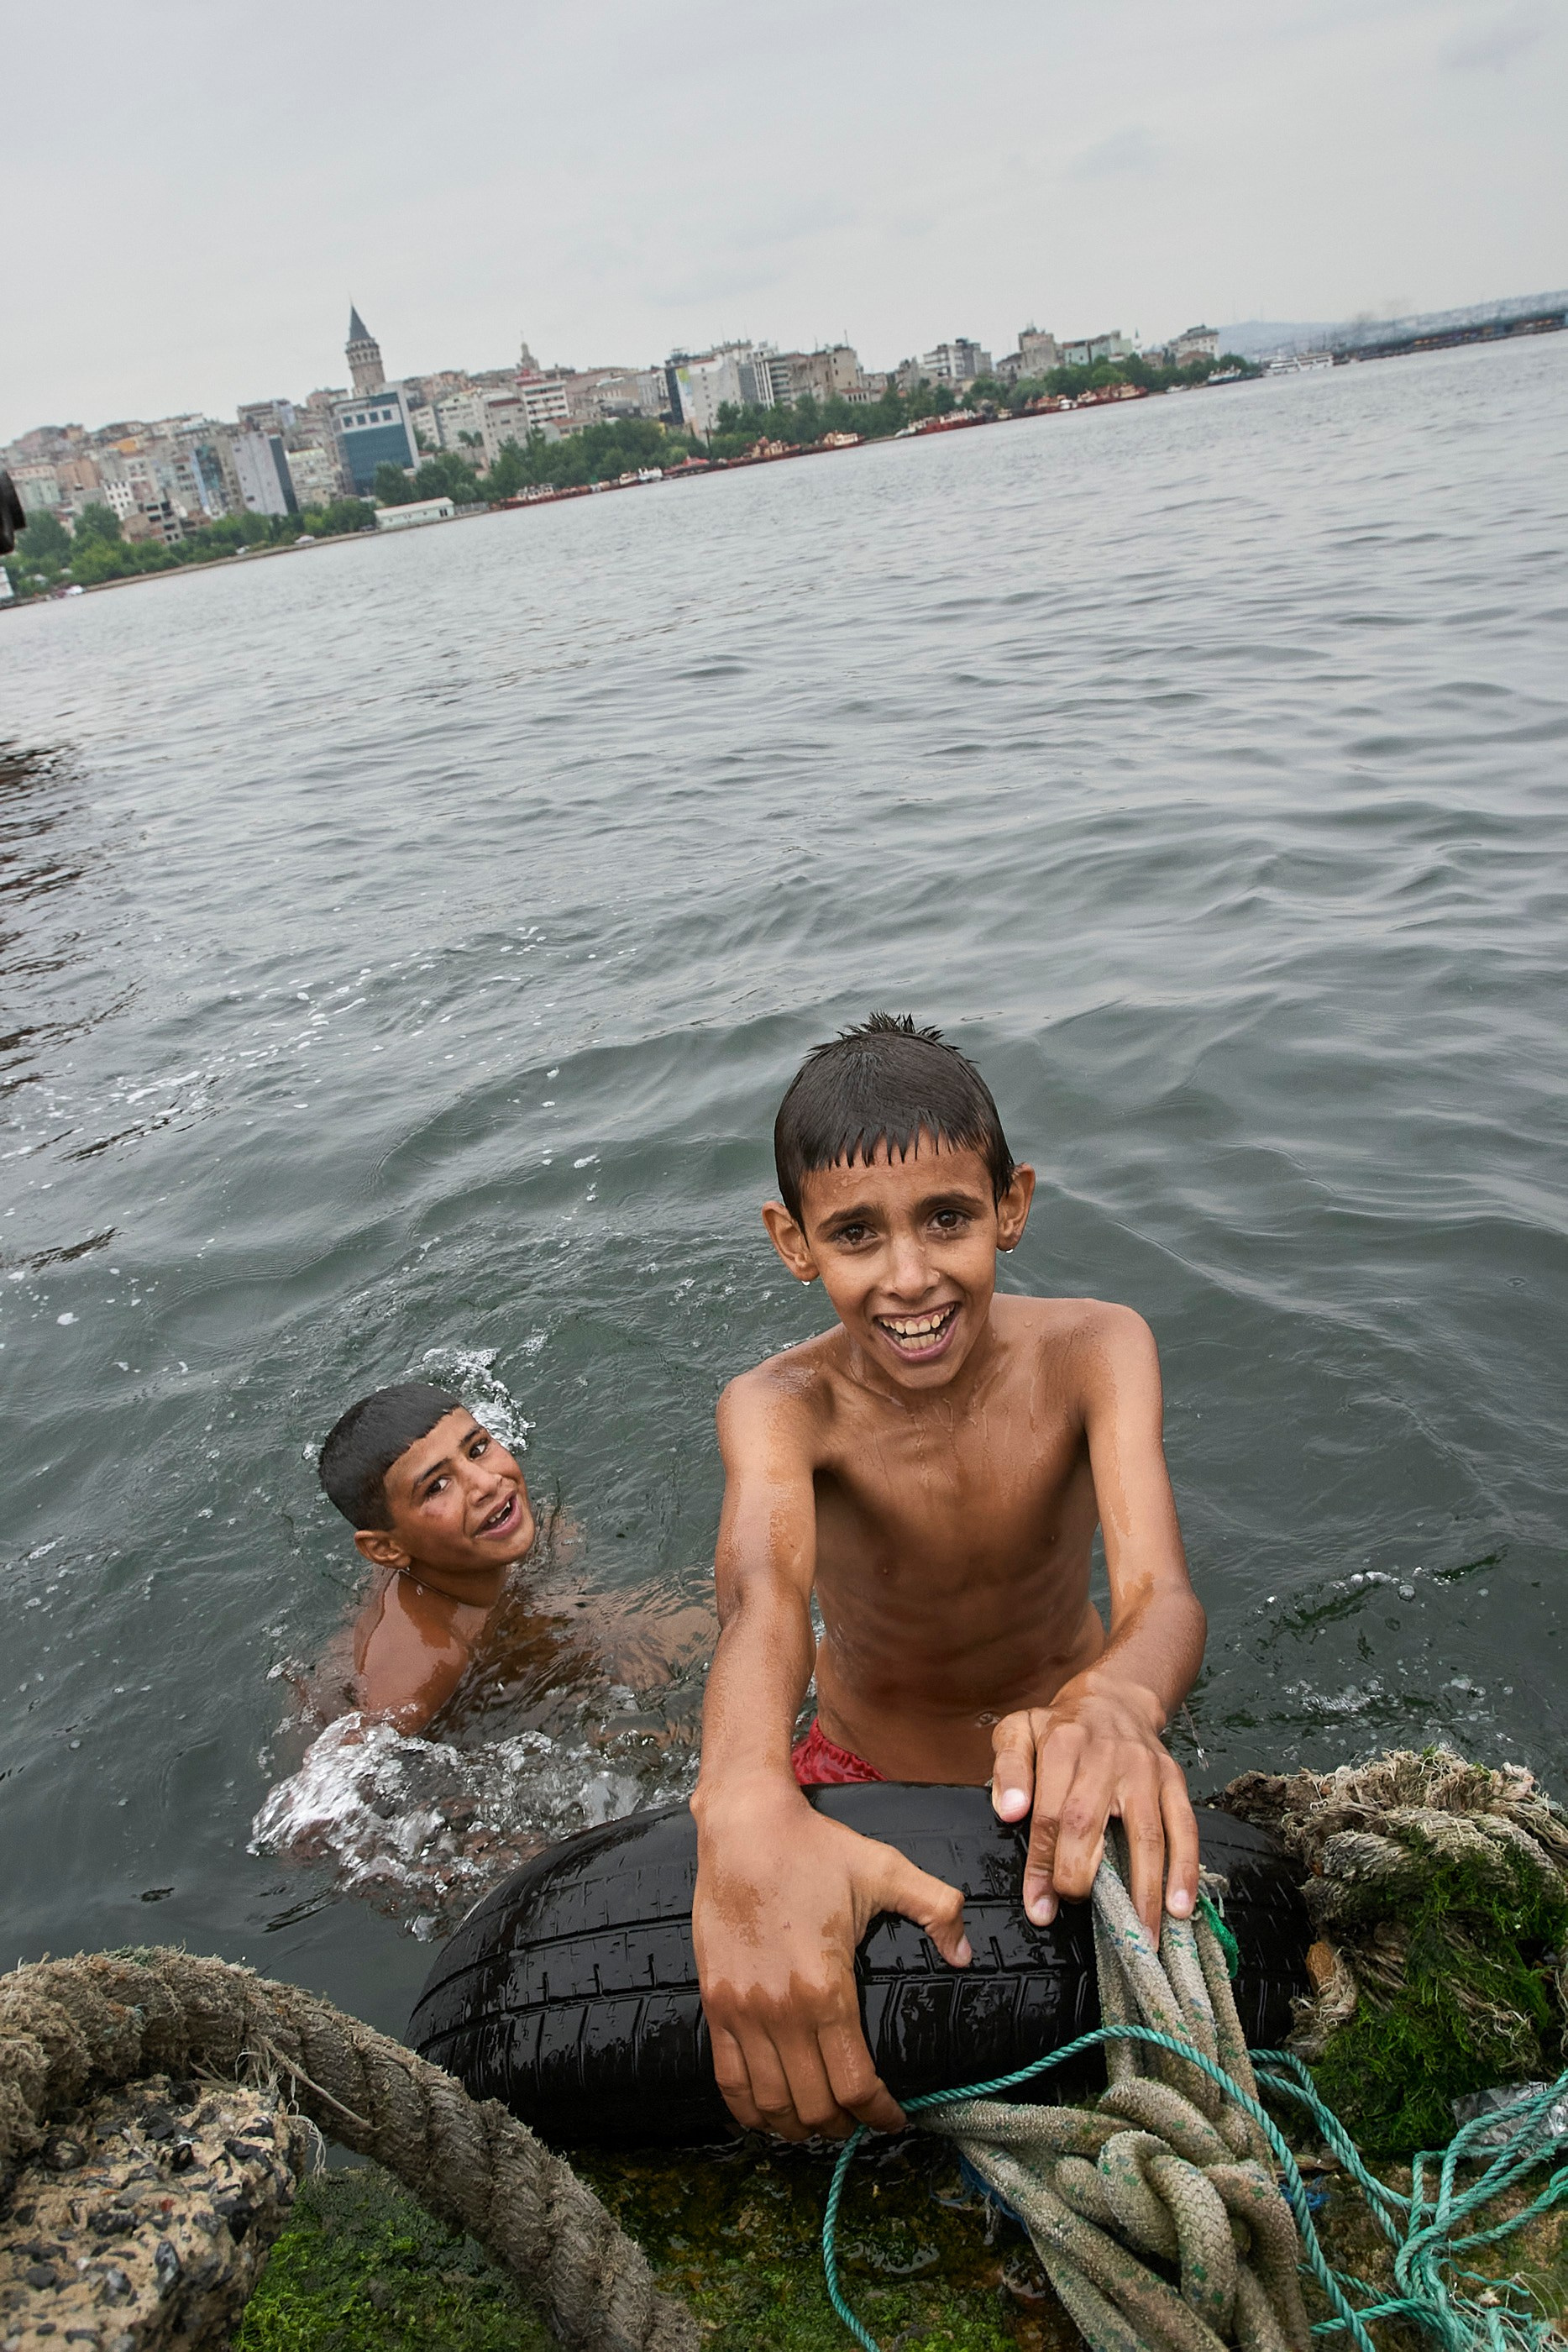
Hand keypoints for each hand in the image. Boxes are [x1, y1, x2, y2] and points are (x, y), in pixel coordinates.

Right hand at [693, 1784, 970, 2139]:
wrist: (744, 1826)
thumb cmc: (815, 1848)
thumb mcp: (885, 1870)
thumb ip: (937, 1909)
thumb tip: (965, 1954)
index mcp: (826, 1988)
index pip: (856, 2084)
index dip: (880, 2115)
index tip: (896, 2118)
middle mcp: (780, 2011)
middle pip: (814, 2106)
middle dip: (843, 2126)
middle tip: (861, 2121)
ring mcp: (741, 2011)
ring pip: (770, 2103)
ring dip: (798, 2127)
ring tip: (821, 2122)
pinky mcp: (714, 2002)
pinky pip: (727, 2079)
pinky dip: (750, 2109)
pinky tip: (769, 2113)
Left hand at [989, 1676, 1198, 1941]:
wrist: (1115, 1701)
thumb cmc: (1060, 1728)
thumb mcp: (1019, 1731)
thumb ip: (1008, 1770)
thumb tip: (1009, 1812)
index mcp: (1064, 1745)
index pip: (1050, 1813)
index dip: (1043, 1864)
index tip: (1039, 1906)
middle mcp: (1107, 1757)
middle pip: (1090, 1824)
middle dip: (1080, 1877)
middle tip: (1075, 1909)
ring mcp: (1146, 1771)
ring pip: (1145, 1835)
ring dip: (1143, 1891)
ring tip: (1141, 1937)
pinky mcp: (1175, 1781)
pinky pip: (1184, 1828)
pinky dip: (1184, 1870)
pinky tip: (1179, 1908)